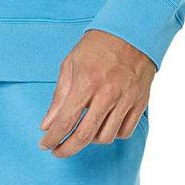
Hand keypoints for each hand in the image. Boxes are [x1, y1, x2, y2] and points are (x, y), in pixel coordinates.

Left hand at [39, 29, 155, 157]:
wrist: (131, 33)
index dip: (52, 138)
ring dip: (89, 141)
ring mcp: (125, 100)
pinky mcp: (139, 103)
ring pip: (106, 137)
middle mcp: (107, 94)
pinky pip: (125, 132)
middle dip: (67, 149)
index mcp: (86, 82)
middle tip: (57, 152)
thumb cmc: (96, 46)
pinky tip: (102, 127)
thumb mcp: (70, 65)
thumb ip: (59, 97)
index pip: (65, 121)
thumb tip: (46, 124)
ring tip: (81, 133)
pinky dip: (112, 135)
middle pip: (85, 136)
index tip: (44, 144)